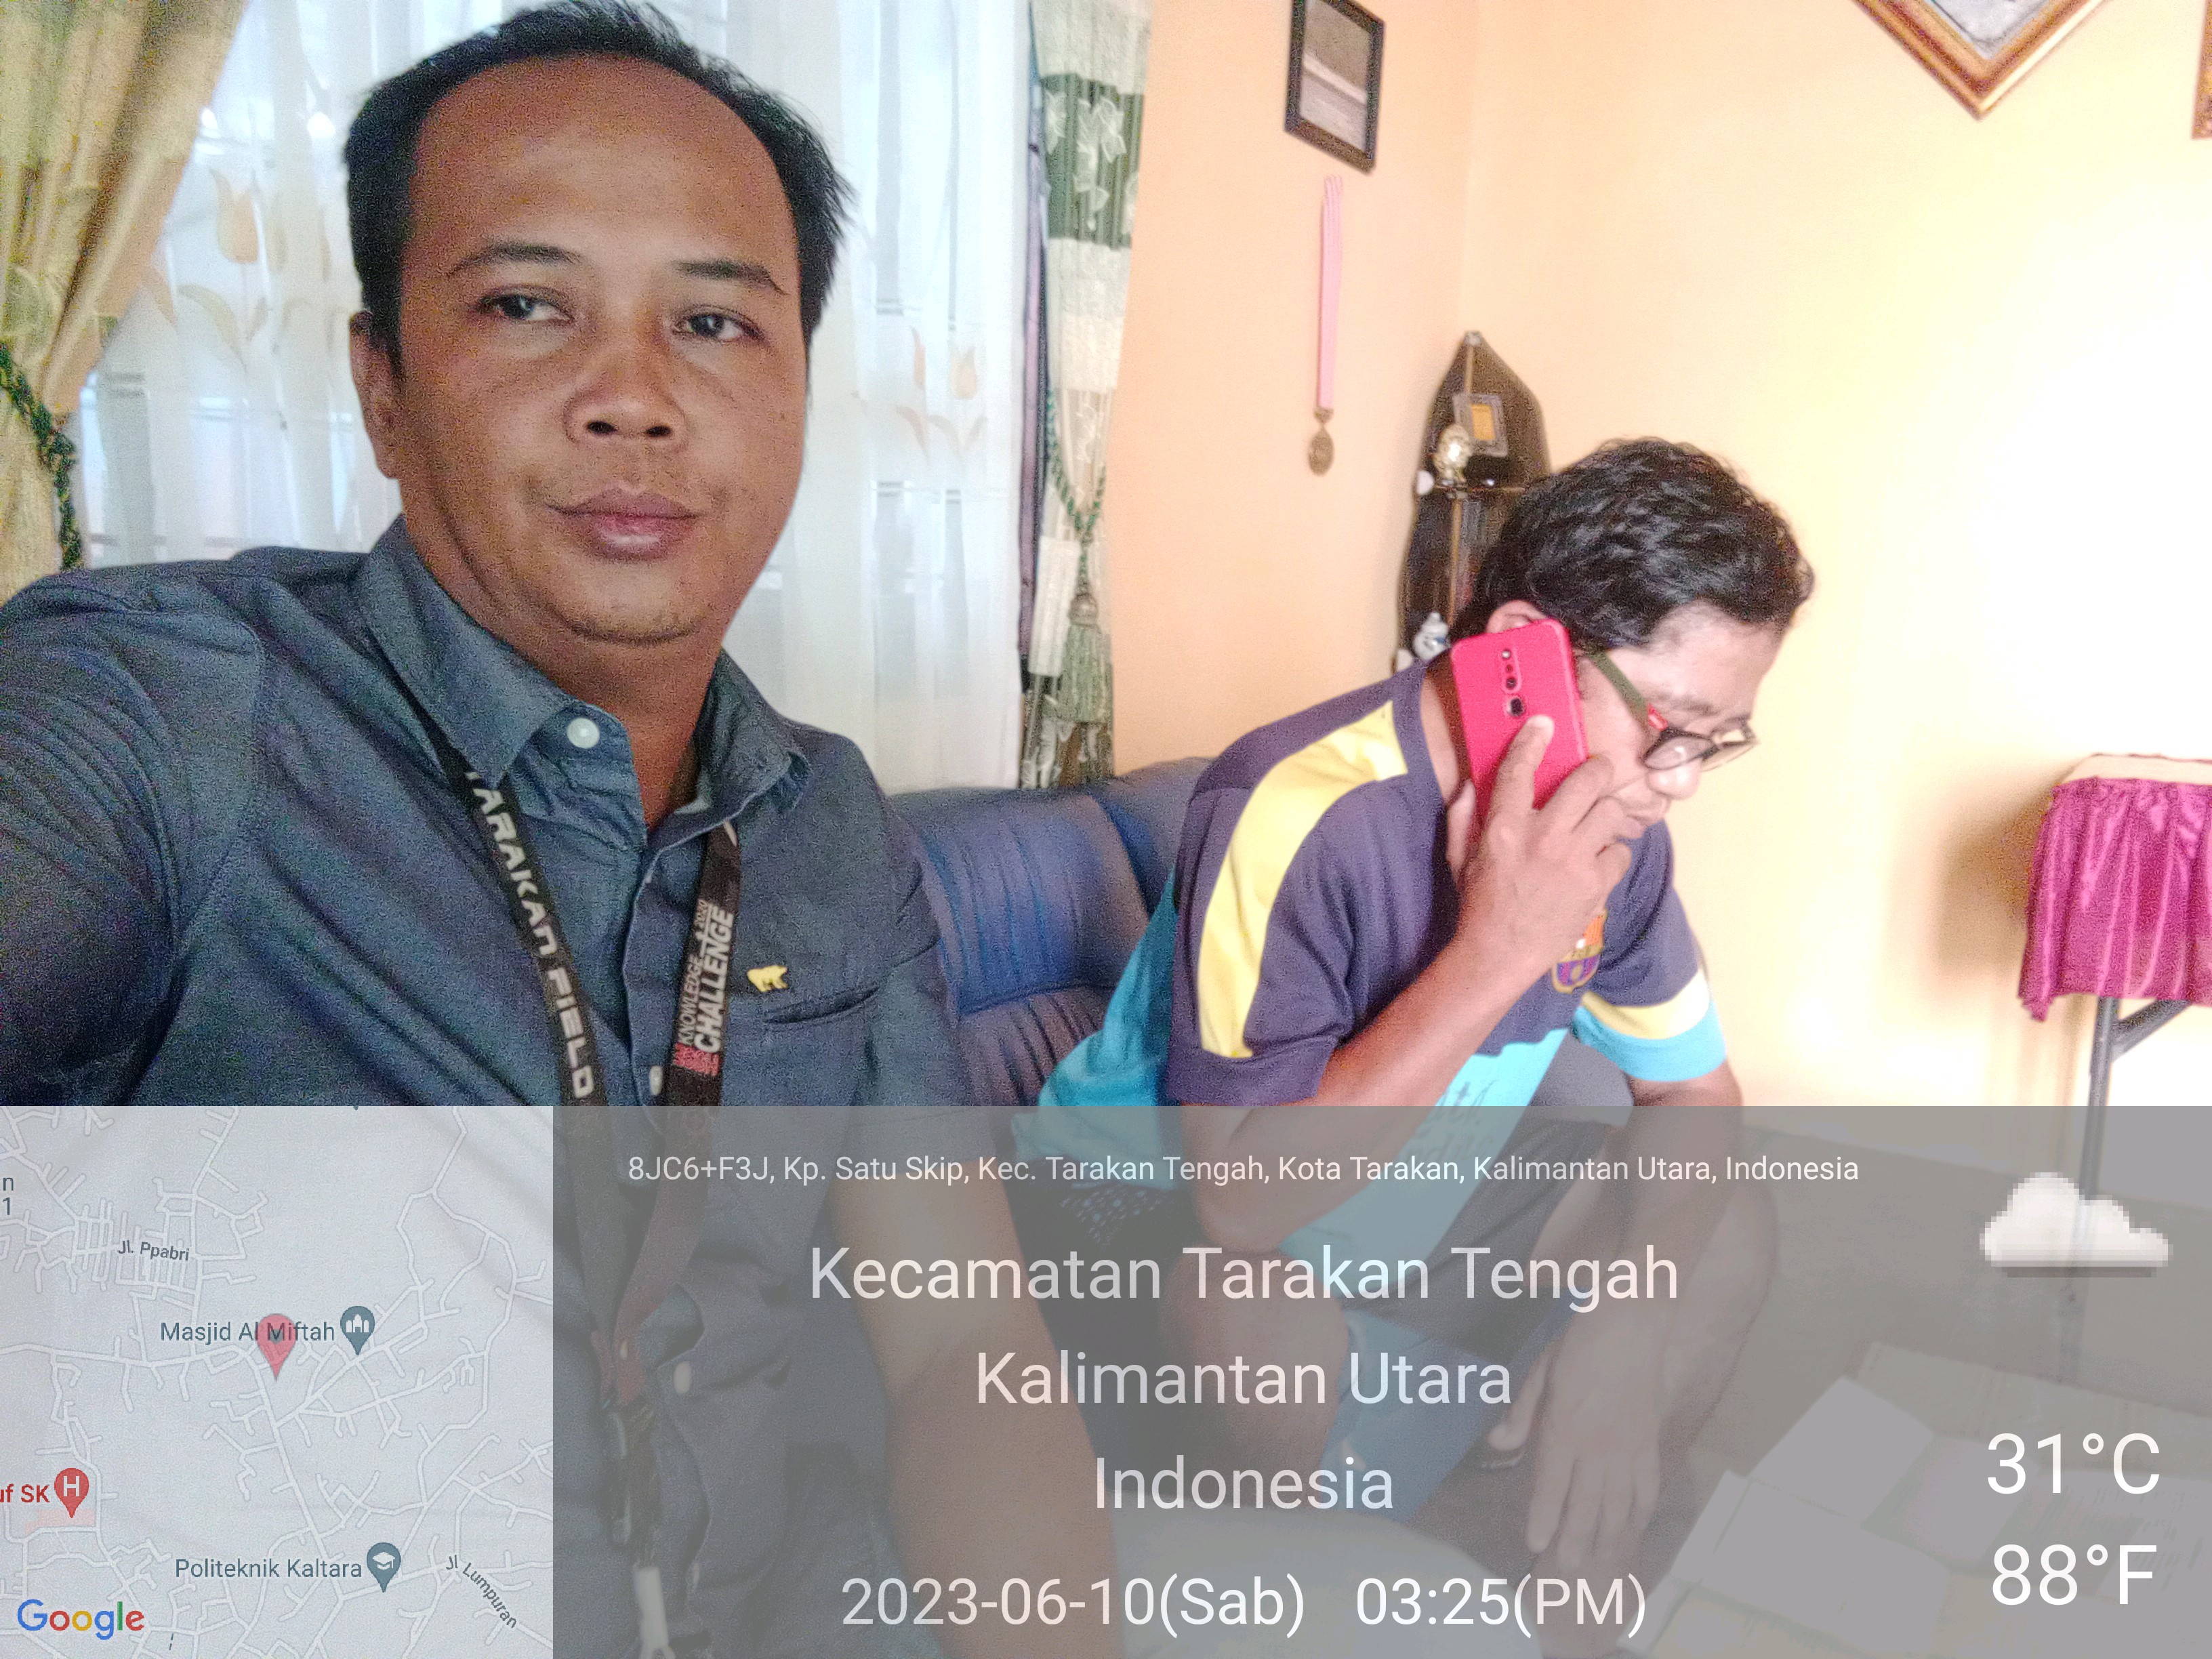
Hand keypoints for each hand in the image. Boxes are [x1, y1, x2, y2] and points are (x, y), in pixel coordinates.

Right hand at [1444, 716, 1633, 988]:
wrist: (1500, 954)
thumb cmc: (1478, 904)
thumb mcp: (1459, 858)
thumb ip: (1462, 817)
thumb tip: (1469, 783)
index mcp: (1504, 827)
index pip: (1520, 770)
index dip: (1533, 740)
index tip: (1545, 723)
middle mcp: (1543, 836)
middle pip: (1587, 782)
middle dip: (1598, 769)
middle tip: (1598, 771)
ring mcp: (1574, 860)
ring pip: (1611, 811)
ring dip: (1608, 811)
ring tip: (1602, 818)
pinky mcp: (1596, 884)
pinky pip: (1621, 852)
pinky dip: (1613, 853)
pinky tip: (1599, 859)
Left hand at [1506, 1306, 1666, 1572]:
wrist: (1631, 1325)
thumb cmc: (1580, 1345)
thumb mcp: (1540, 1371)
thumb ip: (1521, 1412)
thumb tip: (1498, 1443)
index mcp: (1564, 1428)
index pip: (1550, 1484)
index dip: (1543, 1517)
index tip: (1535, 1544)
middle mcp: (1597, 1446)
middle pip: (1585, 1505)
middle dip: (1574, 1540)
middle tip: (1566, 1569)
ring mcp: (1627, 1448)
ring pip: (1617, 1505)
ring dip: (1606, 1537)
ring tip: (1597, 1562)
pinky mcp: (1649, 1443)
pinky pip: (1646, 1487)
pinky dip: (1640, 1514)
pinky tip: (1633, 1530)